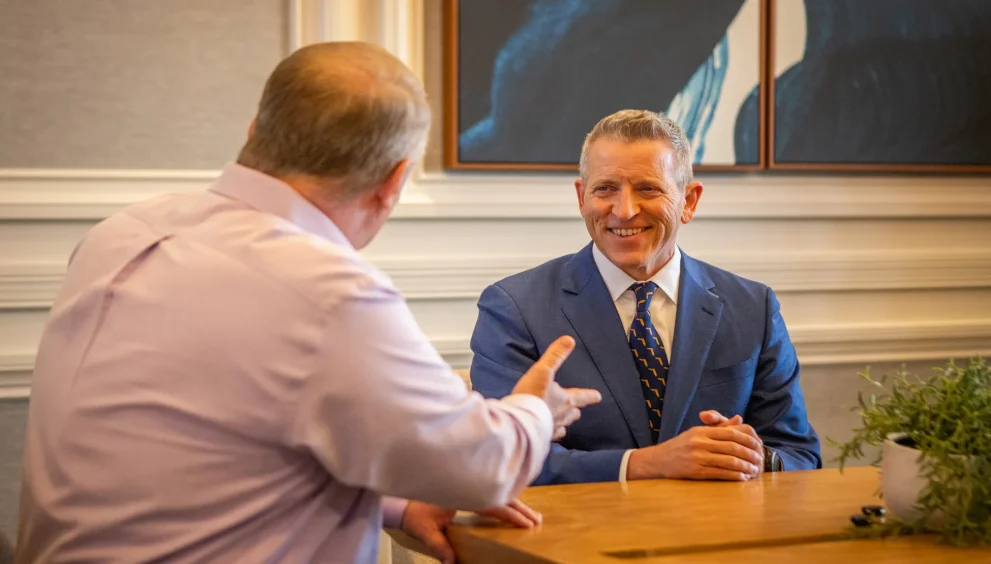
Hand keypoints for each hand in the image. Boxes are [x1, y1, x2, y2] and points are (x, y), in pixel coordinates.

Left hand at [400, 499, 541, 563]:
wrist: (402, 502)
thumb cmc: (413, 515)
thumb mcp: (426, 532)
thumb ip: (439, 546)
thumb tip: (451, 563)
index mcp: (461, 493)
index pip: (492, 504)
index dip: (510, 514)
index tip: (526, 523)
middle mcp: (467, 487)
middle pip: (500, 495)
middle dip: (520, 507)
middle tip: (537, 520)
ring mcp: (468, 486)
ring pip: (497, 492)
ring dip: (515, 502)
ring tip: (532, 514)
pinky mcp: (467, 489)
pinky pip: (491, 492)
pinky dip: (505, 499)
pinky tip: (513, 505)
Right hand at [512, 336, 601, 439]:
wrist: (518, 420)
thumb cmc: (532, 394)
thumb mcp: (543, 370)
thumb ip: (555, 356)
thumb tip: (569, 340)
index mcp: (565, 400)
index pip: (582, 396)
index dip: (589, 396)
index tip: (598, 397)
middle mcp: (562, 415)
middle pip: (573, 413)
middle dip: (575, 410)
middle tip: (577, 410)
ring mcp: (551, 427)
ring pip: (563, 425)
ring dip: (565, 421)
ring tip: (565, 422)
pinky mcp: (541, 436)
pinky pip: (550, 435)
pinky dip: (551, 432)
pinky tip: (550, 433)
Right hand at [626, 420, 763, 480]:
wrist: (658, 461)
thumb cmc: (680, 446)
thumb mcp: (697, 432)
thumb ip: (719, 427)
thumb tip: (739, 419)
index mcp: (701, 431)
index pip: (730, 432)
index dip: (747, 439)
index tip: (759, 445)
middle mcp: (700, 442)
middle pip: (732, 447)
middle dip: (749, 454)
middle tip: (760, 460)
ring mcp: (697, 457)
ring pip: (728, 461)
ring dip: (744, 467)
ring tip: (754, 471)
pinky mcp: (695, 471)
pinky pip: (720, 473)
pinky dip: (734, 476)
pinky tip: (742, 478)